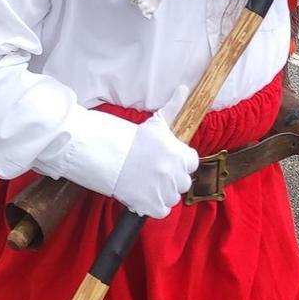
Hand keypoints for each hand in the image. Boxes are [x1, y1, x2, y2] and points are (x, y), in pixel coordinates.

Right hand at [108, 87, 196, 218]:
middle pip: (183, 182)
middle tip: (154, 170)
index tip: (167, 159)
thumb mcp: (156, 122)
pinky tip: (143, 195)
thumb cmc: (133, 138)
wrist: (107, 155)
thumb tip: (183, 88)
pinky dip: (153, 206)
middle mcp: (175, 175)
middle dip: (171, 177)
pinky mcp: (150, 206)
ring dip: (163, 192)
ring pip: (172, 197)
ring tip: (147, 182)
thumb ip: (174, 107)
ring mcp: (163, 192)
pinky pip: (161, 211)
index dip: (180, 161)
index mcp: (180, 156)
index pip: (192, 162)